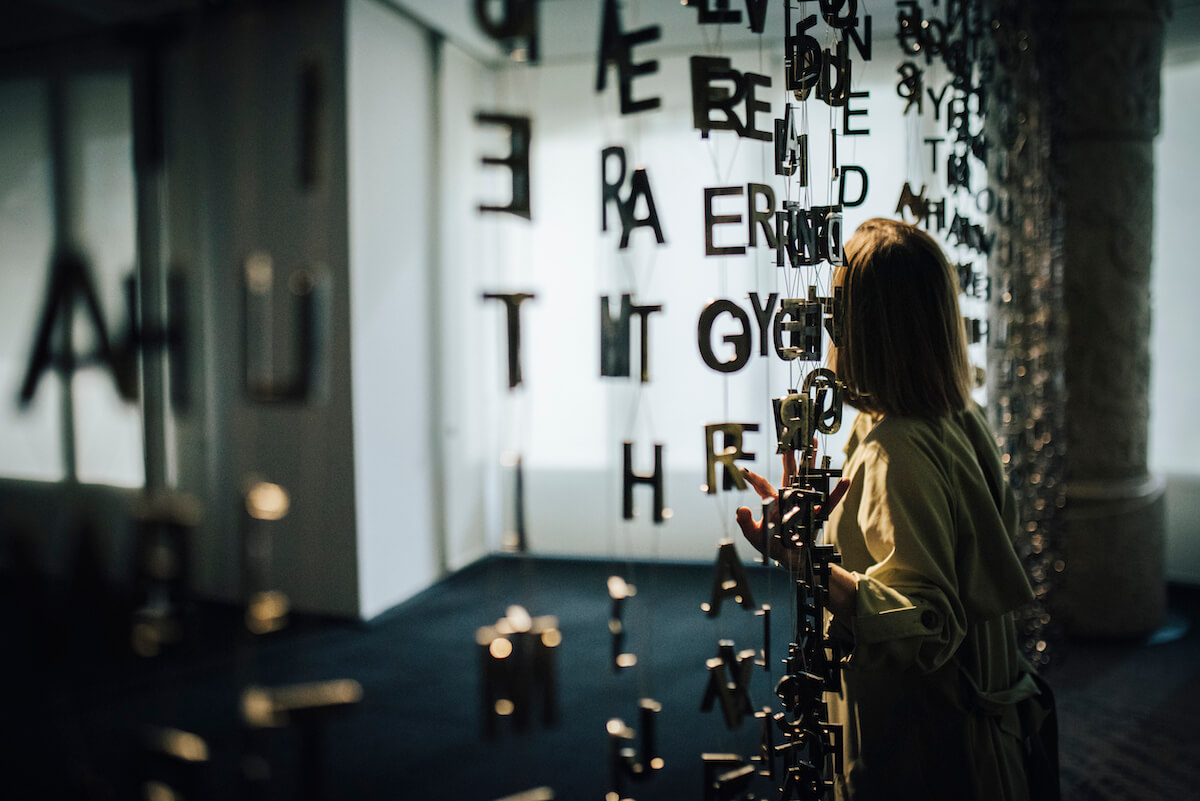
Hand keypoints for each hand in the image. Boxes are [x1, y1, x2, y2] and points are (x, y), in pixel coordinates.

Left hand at [735, 450, 850, 570]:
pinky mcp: (817, 515)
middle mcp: (789, 498)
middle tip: (791, 435)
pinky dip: (837, 492)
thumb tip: (740, 509)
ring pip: (809, 479)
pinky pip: (829, 502)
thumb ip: (746, 523)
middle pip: (789, 472)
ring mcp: (805, 504)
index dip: (754, 479)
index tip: (744, 471)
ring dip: (813, 462)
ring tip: (816, 444)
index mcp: (773, 501)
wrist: (788, 559)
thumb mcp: (754, 535)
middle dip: (790, 455)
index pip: (763, 486)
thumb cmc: (770, 545)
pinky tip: (845, 479)